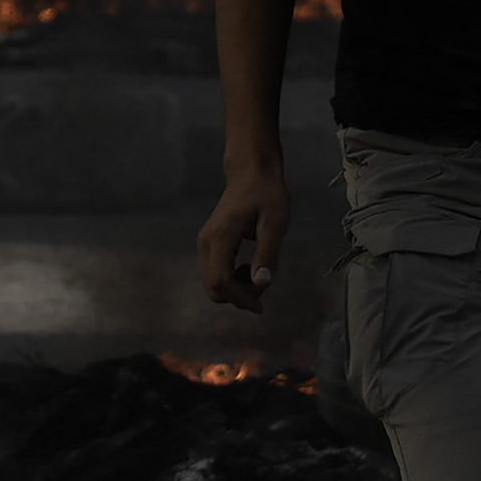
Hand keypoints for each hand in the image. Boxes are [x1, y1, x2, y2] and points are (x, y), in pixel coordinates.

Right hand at [197, 161, 291, 312]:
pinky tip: (250, 265)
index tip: (261, 308)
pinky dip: (232, 279)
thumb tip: (262, 284)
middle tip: (265, 281)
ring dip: (236, 288)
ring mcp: (205, 243)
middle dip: (239, 295)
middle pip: (214, 287)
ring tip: (259, 269)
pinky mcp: (209, 244)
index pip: (221, 281)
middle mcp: (207, 242)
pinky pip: (215, 273)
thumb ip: (268, 253)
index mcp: (221, 237)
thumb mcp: (275, 222)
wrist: (251, 172)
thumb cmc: (266, 193)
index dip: (240, 299)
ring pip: (213, 283)